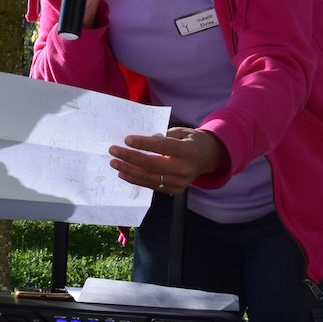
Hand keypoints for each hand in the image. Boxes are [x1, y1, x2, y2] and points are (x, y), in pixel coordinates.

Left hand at [109, 127, 229, 194]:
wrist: (208, 157)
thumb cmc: (192, 141)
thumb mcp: (181, 132)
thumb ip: (163, 136)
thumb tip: (140, 141)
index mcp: (189, 151)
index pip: (162, 147)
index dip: (143, 143)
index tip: (127, 139)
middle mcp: (185, 169)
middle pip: (152, 165)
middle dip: (130, 157)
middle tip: (114, 151)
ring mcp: (179, 182)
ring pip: (149, 178)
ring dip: (128, 170)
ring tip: (114, 162)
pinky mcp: (174, 190)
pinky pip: (151, 185)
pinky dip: (135, 179)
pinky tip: (123, 173)